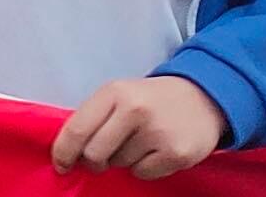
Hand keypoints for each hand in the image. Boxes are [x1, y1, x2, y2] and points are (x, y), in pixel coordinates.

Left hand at [50, 76, 225, 178]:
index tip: (61, 164)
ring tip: (140, 142)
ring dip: (123, 160)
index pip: (76, 129)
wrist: (204, 97)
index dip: (63, 152)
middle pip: (94, 153)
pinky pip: (143, 173)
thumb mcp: (120, 95)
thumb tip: (68, 152)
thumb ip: (94, 118)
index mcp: (114, 92)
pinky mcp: (176, 153)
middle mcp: (135, 109)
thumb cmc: (152, 99)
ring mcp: (158, 132)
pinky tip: (156, 151)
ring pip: (119, 164)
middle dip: (93, 161)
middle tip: (101, 158)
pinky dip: (144, 168)